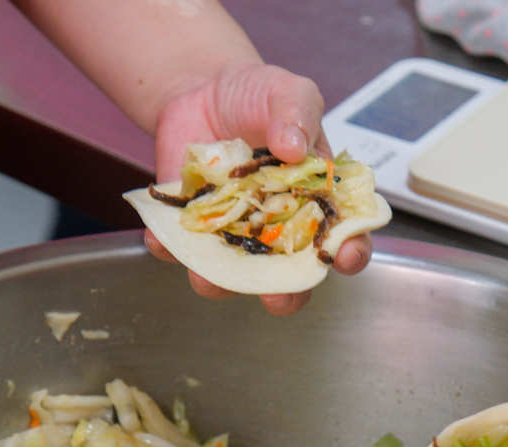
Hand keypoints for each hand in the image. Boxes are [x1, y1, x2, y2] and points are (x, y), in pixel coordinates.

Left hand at [147, 61, 372, 315]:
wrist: (203, 91)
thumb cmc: (259, 98)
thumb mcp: (287, 92)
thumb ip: (297, 114)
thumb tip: (293, 147)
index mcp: (314, 204)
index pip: (342, 238)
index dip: (349, 252)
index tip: (344, 255)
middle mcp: (277, 232)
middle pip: (290, 280)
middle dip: (286, 294)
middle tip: (277, 294)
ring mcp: (234, 236)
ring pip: (231, 278)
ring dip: (220, 283)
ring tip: (206, 275)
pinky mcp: (193, 230)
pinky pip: (179, 251)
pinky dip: (168, 250)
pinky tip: (159, 239)